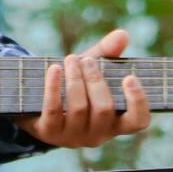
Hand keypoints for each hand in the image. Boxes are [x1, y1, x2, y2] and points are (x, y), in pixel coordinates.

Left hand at [11, 30, 150, 147]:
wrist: (35, 103)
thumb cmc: (73, 87)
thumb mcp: (91, 71)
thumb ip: (107, 53)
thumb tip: (122, 34)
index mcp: (115, 122)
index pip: (138, 121)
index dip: (138, 102)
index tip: (130, 77)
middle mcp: (97, 135)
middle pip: (104, 109)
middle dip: (95, 80)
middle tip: (86, 61)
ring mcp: (73, 137)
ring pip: (79, 108)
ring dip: (75, 79)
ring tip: (71, 59)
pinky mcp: (49, 133)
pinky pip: (53, 109)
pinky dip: (54, 87)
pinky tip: (54, 69)